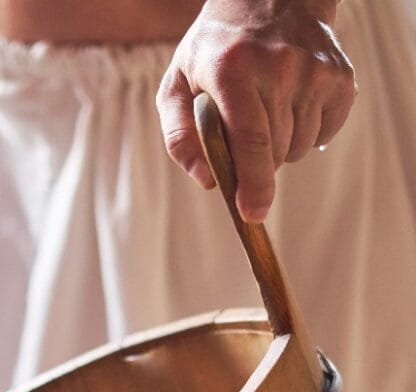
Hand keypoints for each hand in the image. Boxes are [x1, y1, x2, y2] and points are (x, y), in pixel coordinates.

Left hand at [156, 0, 355, 221]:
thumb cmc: (214, 51)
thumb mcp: (177, 85)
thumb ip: (179, 136)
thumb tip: (207, 181)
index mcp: (234, 71)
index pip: (250, 140)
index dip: (253, 183)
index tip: (253, 213)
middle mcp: (280, 68)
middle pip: (274, 152)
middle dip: (256, 164)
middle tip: (243, 137)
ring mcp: (315, 70)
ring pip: (298, 147)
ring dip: (279, 149)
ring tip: (265, 113)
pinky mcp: (340, 75)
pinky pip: (324, 133)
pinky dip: (306, 134)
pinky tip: (291, 107)